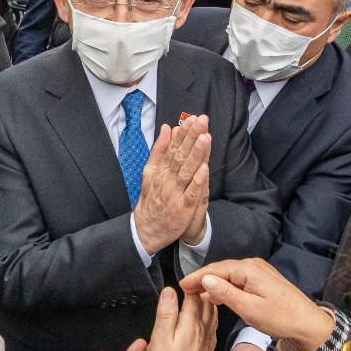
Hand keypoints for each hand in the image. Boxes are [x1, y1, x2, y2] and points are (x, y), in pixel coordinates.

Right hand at [133, 115, 210, 253]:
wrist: (146, 231)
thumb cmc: (151, 201)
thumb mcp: (150, 172)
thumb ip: (159, 150)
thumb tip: (167, 128)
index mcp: (161, 170)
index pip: (173, 148)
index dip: (184, 133)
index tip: (192, 119)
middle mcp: (167, 180)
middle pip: (181, 156)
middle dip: (192, 138)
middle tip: (201, 121)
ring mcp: (175, 194)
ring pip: (187, 171)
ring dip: (196, 154)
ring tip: (204, 138)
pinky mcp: (182, 209)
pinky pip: (191, 193)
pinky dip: (197, 181)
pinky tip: (204, 168)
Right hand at [147, 286, 218, 350]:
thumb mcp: (160, 337)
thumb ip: (167, 312)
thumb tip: (170, 292)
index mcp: (191, 324)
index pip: (196, 295)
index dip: (191, 284)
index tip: (184, 280)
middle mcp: (203, 330)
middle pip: (208, 302)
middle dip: (202, 289)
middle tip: (192, 283)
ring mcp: (207, 339)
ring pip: (212, 313)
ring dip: (208, 301)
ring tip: (200, 294)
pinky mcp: (207, 348)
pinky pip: (212, 326)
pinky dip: (209, 315)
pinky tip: (205, 317)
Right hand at [181, 258, 336, 350]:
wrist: (308, 324)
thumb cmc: (280, 318)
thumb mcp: (249, 308)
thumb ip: (226, 293)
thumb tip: (205, 279)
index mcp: (249, 269)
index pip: (216, 269)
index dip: (197, 277)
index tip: (181, 285)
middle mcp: (253, 265)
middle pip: (221, 269)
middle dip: (202, 279)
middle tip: (185, 291)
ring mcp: (259, 272)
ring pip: (229, 275)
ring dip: (213, 284)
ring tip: (197, 295)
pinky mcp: (263, 280)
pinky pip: (238, 280)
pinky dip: (225, 287)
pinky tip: (218, 297)